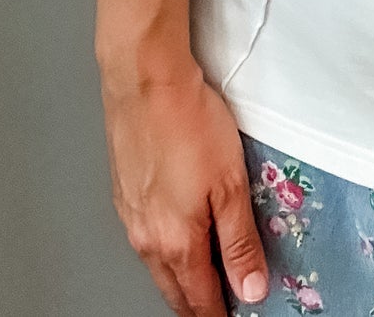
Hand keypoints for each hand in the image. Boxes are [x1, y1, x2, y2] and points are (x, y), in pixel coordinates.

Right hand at [100, 58, 268, 315]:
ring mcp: (130, 214)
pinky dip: (163, 244)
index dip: (219, 312)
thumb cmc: (188, 121)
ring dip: (179, 272)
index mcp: (175, 242)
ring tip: (202, 272)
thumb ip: (240, 241)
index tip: (234, 315)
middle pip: (175, 287)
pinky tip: (175, 229)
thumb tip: (249, 287)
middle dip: (197, 301)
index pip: (199, 298)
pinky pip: (144, 234)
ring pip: (157, 261)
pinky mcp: (123, 190)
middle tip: (218, 305)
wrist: (145, 80)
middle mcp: (146, 236)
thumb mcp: (231, 184)